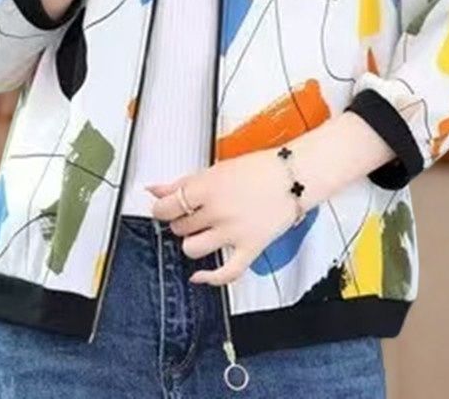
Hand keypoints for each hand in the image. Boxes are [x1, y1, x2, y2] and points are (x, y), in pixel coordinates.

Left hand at [147, 148, 301, 285]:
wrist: (294, 177)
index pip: (167, 206)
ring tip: (201, 232)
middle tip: (192, 214)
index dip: (161, 209)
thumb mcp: (216, 169)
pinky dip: (209, 278)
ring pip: (192, 249)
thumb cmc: (259, 169)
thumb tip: (155, 190)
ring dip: (192, 242)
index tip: (164, 209)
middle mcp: (218, 211)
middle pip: (179, 227)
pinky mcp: (250, 248)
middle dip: (181, 221)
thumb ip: (182, 182)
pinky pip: (225, 273)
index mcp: (207, 187)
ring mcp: (233, 232)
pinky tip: (201, 274)